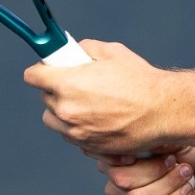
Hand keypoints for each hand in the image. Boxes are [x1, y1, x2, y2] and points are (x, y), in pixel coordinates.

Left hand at [23, 38, 170, 155]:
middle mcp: (66, 110)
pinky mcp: (88, 146)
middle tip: (77, 84)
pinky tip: (97, 118)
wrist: (162, 111)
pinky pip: (70, 135)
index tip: (48, 69)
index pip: (32, 76)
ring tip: (86, 103)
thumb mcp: (111, 52)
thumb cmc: (140, 81)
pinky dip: (77, 127)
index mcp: (67, 83)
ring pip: (54, 120)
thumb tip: (73, 52)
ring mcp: (76, 131)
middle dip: (56, 90)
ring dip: (63, 111)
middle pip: (43, 98)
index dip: (41, 70)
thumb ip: (85, 49)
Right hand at [93, 147, 194, 194]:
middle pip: (123, 179)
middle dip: (155, 172)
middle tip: (178, 164)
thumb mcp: (177, 140)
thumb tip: (154, 141)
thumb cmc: (184, 154)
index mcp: (116, 151)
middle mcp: (112, 174)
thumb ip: (162, 140)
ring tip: (186, 174)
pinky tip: (185, 190)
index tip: (158, 156)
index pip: (111, 157)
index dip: (125, 158)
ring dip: (168, 186)